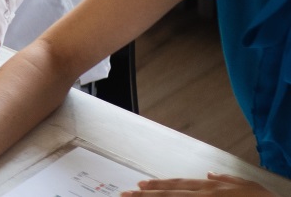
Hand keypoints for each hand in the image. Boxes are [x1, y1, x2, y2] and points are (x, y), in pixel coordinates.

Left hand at [124, 173, 278, 196]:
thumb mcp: (244, 184)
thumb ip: (224, 179)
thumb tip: (209, 174)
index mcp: (210, 188)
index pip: (178, 185)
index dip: (158, 185)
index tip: (140, 184)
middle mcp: (204, 196)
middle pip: (169, 195)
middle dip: (145, 195)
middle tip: (124, 194)